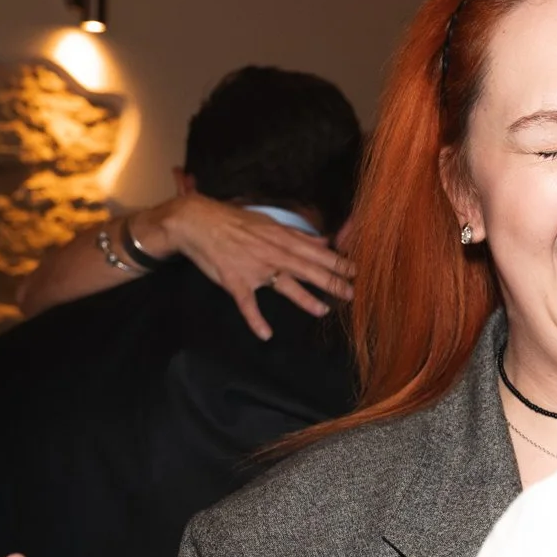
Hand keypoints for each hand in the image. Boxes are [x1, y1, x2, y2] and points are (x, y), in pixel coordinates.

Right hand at [135, 195, 354, 340]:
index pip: (315, 252)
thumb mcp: (269, 223)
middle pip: (307, 269)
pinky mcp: (235, 281)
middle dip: (331, 281)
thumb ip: (297, 235)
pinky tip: (266, 334)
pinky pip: (247, 304)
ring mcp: (254, 268)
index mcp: (281, 238)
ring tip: (323, 311)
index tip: (357, 271)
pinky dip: (255, 320)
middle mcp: (272, 253)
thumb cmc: (234, 221)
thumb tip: (323, 241)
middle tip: (351, 294)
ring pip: (284, 285)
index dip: (337, 262)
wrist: (198, 222)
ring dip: (304, 298)